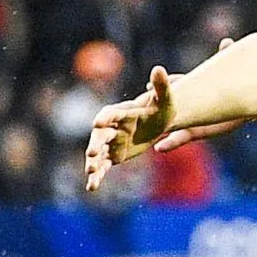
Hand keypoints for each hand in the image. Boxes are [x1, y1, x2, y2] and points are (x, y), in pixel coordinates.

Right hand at [84, 65, 173, 191]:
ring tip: (91, 172)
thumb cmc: (160, 109)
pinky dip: (97, 177)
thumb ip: (161, 86)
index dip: (105, 118)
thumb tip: (159, 68)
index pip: (109, 114)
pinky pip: (102, 167)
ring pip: (97, 154)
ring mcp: (110, 143)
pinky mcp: (113, 157)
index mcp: (121, 113)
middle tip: (92, 153)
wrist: (157, 125)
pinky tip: (91, 188)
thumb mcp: (165, 100)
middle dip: (95, 144)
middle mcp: (111, 128)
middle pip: (99, 136)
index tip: (98, 122)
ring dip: (93, 163)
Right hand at [154, 39, 245, 152]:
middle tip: (133, 110)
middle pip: (163, 104)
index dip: (160, 86)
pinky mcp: (194, 132)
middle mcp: (183, 103)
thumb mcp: (227, 72)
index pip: (172, 85)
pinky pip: (180, 139)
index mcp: (188, 87)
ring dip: (157, 128)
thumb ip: (225, 57)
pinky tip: (160, 148)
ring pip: (169, 123)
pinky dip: (171, 143)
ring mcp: (187, 119)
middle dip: (149, 107)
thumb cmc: (231, 86)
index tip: (149, 88)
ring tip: (143, 132)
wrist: (240, 108)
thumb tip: (227, 40)